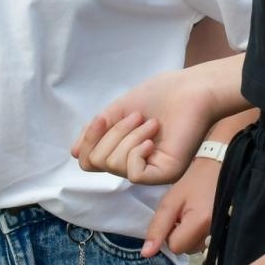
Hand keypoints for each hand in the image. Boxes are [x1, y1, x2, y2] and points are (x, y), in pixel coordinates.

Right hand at [72, 66, 219, 184]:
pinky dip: (137, 151)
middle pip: (97, 162)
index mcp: (124, 150)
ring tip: (151, 122)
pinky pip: (134, 174)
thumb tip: (73, 153)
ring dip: (128, 136)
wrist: (191, 89)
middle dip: (112, 134)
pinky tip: (152, 139)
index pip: (89, 161)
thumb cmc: (160, 95)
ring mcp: (150, 171)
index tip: (101, 118)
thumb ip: (97, 130)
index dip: (87, 141)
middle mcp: (135, 164)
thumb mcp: (118, 110)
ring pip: (114, 165)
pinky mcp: (165, 174)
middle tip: (137, 116)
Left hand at [141, 157, 219, 256]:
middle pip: (185, 249)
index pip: (175, 246)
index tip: (175, 215)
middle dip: (179, 235)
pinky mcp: (224, 232)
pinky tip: (201, 218)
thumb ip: (158, 227)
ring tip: (193, 213)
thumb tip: (146, 253)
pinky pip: (204, 243)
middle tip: (184, 212)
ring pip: (194, 247)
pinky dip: (198, 234)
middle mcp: (213, 232)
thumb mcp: (171, 200)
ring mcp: (221, 233)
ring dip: (189, 235)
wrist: (218, 169)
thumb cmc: (194, 180)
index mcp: (199, 222)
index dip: (169, 233)